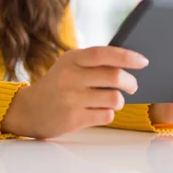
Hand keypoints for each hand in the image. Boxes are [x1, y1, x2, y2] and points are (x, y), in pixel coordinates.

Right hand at [2, 46, 148, 138]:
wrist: (28, 110)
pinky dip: (108, 114)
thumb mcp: (70, 66)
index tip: (143, 62)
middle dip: (131, 83)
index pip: (104, 54)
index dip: (127, 57)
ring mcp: (71, 99)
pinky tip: (97, 112)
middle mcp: (71, 77)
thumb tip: (130, 63)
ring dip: (119, 102)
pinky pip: (106, 116)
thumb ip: (94, 63)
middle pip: (115, 77)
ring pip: (115, 99)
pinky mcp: (73, 118)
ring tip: (111, 101)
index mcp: (72, 59)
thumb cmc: (58, 85)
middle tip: (132, 86)